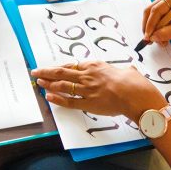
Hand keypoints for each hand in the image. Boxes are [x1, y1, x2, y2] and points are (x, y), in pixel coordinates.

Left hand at [31, 61, 166, 123]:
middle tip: (36, 71)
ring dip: (48, 84)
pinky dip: (58, 99)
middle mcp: (87, 76)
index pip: (73, 66)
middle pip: (62, 73)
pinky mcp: (88, 103)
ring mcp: (86, 89)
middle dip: (47, 72)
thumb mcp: (128, 70)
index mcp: (96, 66)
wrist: (134, 94)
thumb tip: (130, 70)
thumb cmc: (133, 82)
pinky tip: (49, 97)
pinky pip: (69, 101)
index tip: (53, 68)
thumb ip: (125, 70)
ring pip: (62, 85)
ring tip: (39, 82)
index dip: (61, 67)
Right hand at [142, 0, 170, 42]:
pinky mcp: (169, 7)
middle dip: (149, 26)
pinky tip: (162, 37)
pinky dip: (158, 28)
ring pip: (153, 15)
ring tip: (159, 41)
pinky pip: (158, 17)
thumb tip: (152, 37)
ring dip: (154, 29)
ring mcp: (169, 0)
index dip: (150, 24)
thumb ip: (166, 33)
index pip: (156, 10)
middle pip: (151, 11)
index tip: (148, 37)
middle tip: (149, 40)